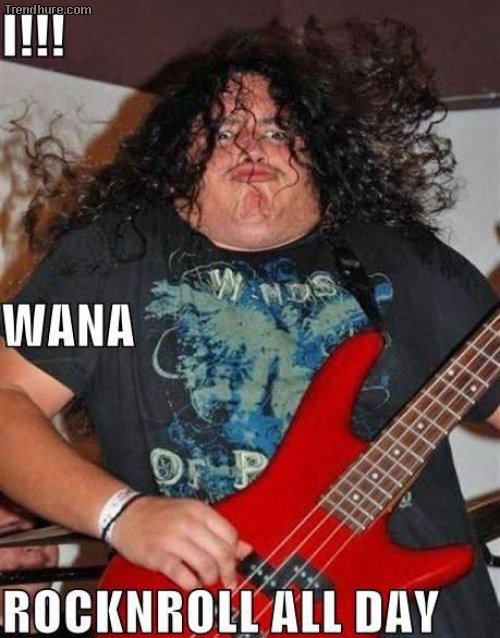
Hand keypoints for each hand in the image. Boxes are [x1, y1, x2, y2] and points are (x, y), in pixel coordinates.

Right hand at [110, 496, 251, 590]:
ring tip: (206, 580)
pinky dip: (192, 585)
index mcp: (199, 511)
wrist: (127, 514)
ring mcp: (172, 539)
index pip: (230, 534)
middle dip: (228, 572)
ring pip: (206, 566)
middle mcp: (188, 523)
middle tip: (226, 580)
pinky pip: (183, 576)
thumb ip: (218, 531)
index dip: (235, 553)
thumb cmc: (161, 515)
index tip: (234, 563)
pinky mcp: (158, 556)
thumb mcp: (192, 514)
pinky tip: (191, 583)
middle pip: (222, 552)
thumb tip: (245, 549)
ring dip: (210, 579)